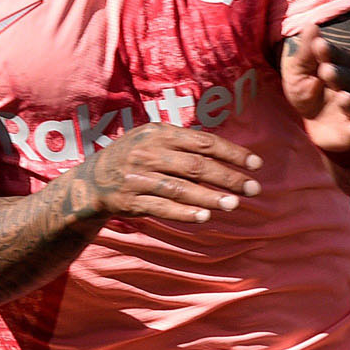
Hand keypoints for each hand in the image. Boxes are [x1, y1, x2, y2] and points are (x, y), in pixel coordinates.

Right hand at [74, 123, 261, 223]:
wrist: (92, 180)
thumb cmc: (135, 157)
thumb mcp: (154, 139)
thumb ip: (185, 144)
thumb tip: (227, 157)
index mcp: (158, 133)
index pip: (204, 142)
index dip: (233, 153)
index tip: (256, 164)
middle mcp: (148, 153)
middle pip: (197, 166)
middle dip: (228, 178)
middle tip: (253, 189)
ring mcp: (138, 178)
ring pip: (181, 188)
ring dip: (211, 197)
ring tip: (235, 205)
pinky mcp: (130, 201)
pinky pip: (162, 208)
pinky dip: (185, 213)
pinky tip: (205, 217)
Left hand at [281, 23, 349, 158]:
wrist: (311, 126)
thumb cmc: (307, 91)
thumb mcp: (299, 71)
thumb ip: (306, 51)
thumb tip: (311, 25)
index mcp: (342, 67)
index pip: (341, 57)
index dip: (331, 52)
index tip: (319, 45)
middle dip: (340, 74)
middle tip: (325, 70)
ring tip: (342, 97)